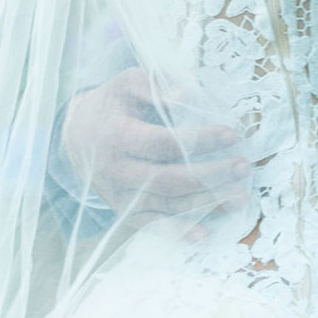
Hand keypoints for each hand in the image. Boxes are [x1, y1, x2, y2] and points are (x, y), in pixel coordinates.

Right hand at [60, 67, 250, 229]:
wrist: (75, 136)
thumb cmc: (111, 104)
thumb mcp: (128, 82)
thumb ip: (158, 87)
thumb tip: (192, 96)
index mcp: (117, 136)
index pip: (164, 142)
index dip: (199, 139)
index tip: (231, 133)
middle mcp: (116, 171)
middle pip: (168, 179)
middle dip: (210, 175)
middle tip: (243, 166)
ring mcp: (119, 196)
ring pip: (165, 205)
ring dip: (204, 205)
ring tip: (238, 198)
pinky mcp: (123, 212)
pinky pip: (151, 227)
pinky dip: (177, 233)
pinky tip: (204, 234)